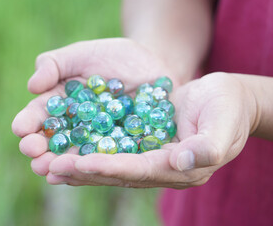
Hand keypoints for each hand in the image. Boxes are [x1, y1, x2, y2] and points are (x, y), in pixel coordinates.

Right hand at [11, 38, 177, 176]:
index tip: (20, 128)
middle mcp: (76, 127)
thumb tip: (32, 86)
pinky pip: (108, 161)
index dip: (28, 122)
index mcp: (62, 104)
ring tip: (49, 169)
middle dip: (40, 149)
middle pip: (54, 141)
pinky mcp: (122, 148)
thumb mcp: (82, 54)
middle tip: (31, 152)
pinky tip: (82, 172)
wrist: (153, 64)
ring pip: (77, 156)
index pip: (40, 115)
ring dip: (61, 164)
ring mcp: (98, 140)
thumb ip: (54, 65)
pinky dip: (94, 168)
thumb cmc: (115, 57)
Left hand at [41, 72, 257, 187]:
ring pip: (108, 165)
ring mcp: (149, 157)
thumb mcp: (223, 122)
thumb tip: (183, 162)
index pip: (139, 170)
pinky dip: (88, 152)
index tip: (80, 163)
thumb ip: (208, 145)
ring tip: (46, 165)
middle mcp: (159, 168)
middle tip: (49, 167)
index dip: (110, 167)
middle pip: (117, 172)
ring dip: (77, 166)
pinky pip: (111, 150)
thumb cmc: (227, 107)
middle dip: (83, 171)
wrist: (223, 99)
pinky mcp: (141, 144)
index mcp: (179, 168)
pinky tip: (65, 152)